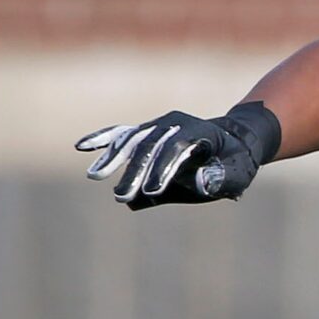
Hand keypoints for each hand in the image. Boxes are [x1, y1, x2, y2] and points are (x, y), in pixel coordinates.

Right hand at [76, 102, 280, 209]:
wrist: (235, 141)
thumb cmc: (236, 161)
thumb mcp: (237, 172)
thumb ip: (220, 178)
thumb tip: (201, 184)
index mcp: (198, 131)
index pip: (176, 147)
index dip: (164, 168)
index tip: (153, 191)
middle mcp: (174, 123)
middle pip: (150, 144)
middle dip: (135, 170)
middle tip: (121, 195)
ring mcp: (158, 126)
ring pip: (133, 139)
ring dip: (113, 157)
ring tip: (96, 176)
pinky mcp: (147, 133)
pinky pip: (122, 134)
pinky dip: (103, 139)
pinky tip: (81, 146)